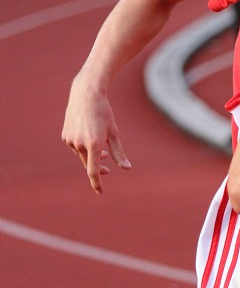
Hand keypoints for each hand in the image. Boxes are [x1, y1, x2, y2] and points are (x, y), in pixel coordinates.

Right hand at [62, 76, 130, 193]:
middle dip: (98, 168)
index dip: (97, 183)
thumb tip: (127, 168)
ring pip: (82, 155)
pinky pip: (75, 147)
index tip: (100, 192)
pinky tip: (88, 135)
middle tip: (107, 170)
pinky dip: (83, 146)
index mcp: (94, 144)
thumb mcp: (114, 132)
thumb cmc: (104, 113)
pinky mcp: (65, 136)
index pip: (93, 170)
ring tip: (100, 147)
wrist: (86, 95)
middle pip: (88, 164)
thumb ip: (119, 152)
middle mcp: (80, 144)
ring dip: (91, 154)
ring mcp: (70, 140)